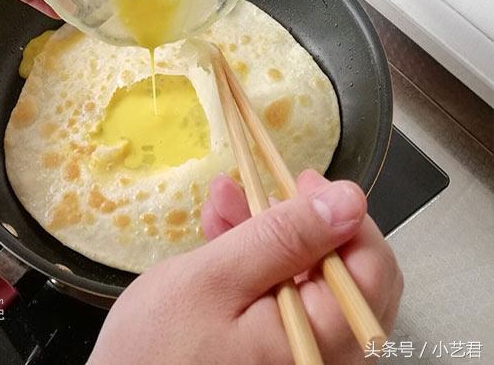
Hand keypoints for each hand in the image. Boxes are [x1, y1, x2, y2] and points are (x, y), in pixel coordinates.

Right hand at [87, 170, 402, 364]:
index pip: (370, 268)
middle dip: (297, 221)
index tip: (304, 181)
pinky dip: (258, 264)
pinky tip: (223, 234)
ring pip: (308, 280)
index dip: (342, 214)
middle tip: (261, 189)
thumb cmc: (158, 347)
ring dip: (269, 235)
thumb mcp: (215, 278)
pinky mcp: (280, 355)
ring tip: (223, 202)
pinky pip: (285, 299)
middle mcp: (328, 357)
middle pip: (341, 272)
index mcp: (323, 344)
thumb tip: (349, 200)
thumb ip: (284, 238)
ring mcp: (305, 358)